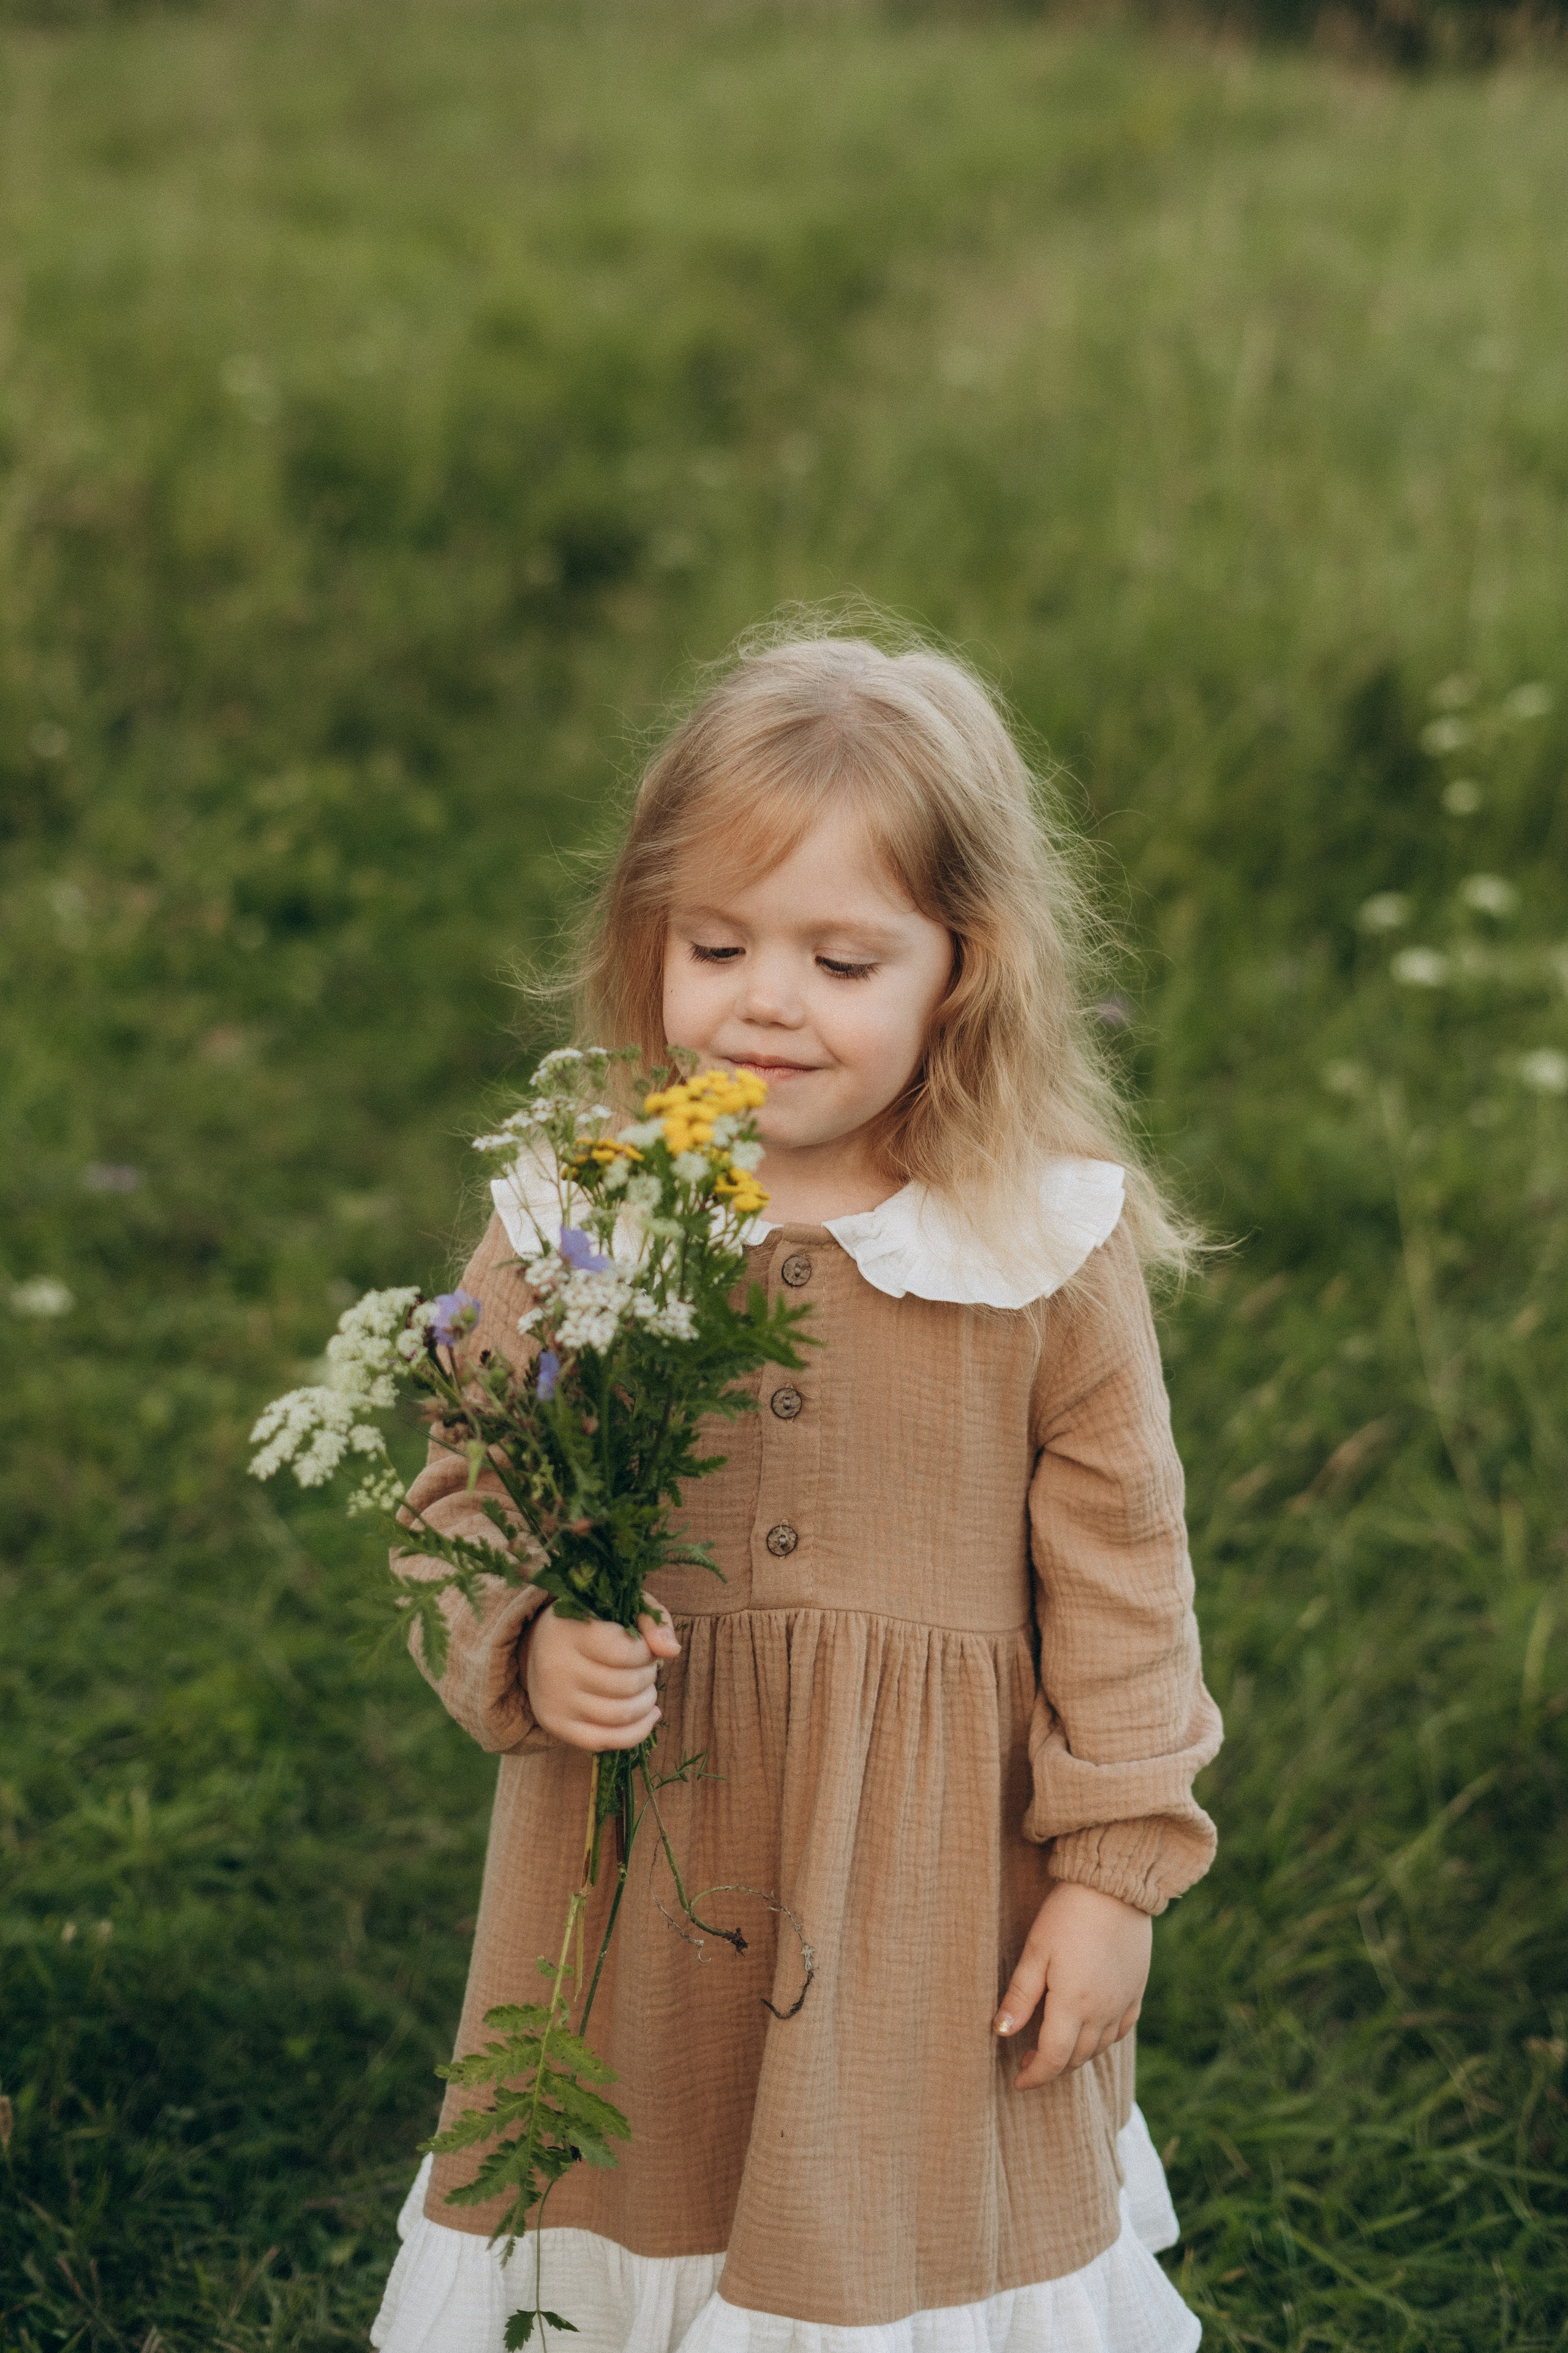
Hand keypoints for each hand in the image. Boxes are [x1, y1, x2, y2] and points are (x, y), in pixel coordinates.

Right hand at [523, 1605, 681, 1750]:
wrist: (542, 1647)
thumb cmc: (592, 1623)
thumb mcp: (622, 1607)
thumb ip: (653, 1620)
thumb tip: (672, 1651)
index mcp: (569, 1630)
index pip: (626, 1652)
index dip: (647, 1653)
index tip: (644, 1648)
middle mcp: (556, 1667)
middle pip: (626, 1686)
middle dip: (648, 1677)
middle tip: (646, 1668)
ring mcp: (555, 1701)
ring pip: (620, 1716)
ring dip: (647, 1703)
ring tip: (645, 1689)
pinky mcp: (557, 1726)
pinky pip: (607, 1741)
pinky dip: (638, 1732)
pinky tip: (649, 1714)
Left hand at [993, 1881, 1150, 2088]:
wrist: (1115, 1887)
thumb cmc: (1068, 1914)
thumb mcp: (1036, 1951)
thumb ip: (1020, 1996)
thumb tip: (1001, 2032)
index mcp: (1074, 2004)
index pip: (1054, 2058)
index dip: (1035, 2076)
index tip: (1018, 2082)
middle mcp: (1103, 2011)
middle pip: (1077, 2058)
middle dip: (1052, 2067)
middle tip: (1028, 2062)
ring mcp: (1123, 2002)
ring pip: (1099, 2048)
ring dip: (1075, 2056)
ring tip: (1053, 2046)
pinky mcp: (1136, 1990)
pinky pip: (1121, 2030)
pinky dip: (1102, 2040)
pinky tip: (1089, 2031)